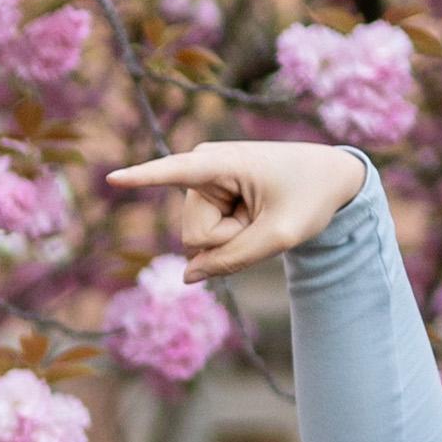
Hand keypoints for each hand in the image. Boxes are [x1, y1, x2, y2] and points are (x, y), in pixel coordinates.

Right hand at [107, 139, 372, 276]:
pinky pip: (206, 234)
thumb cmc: (310, 197)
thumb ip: (234, 261)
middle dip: (228, 240)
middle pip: (195, 235)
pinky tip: (251, 215)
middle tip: (262, 218)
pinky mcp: (206, 193)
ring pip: (198, 239)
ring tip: (260, 214)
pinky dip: (232, 235)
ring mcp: (202, 181)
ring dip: (234, 237)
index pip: (174, 172)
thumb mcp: (280, 237)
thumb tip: (188, 277)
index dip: (142, 178)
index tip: (111, 178)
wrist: (330, 176)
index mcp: (222, 163)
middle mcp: (203, 167)